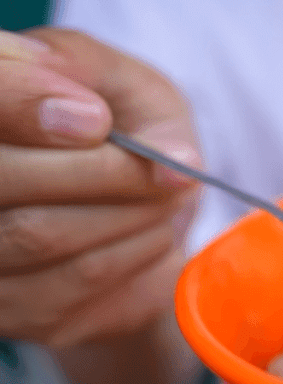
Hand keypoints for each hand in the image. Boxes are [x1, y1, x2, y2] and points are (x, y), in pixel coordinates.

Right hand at [0, 27, 202, 350]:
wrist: (148, 212)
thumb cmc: (129, 131)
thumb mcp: (120, 80)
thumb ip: (92, 72)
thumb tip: (88, 117)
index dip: (25, 103)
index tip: (96, 119)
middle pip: (3, 177)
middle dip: (106, 171)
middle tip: (164, 168)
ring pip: (39, 234)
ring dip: (129, 214)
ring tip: (164, 197)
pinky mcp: (7, 310)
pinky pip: (72, 281)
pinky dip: (133, 253)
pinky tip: (152, 233)